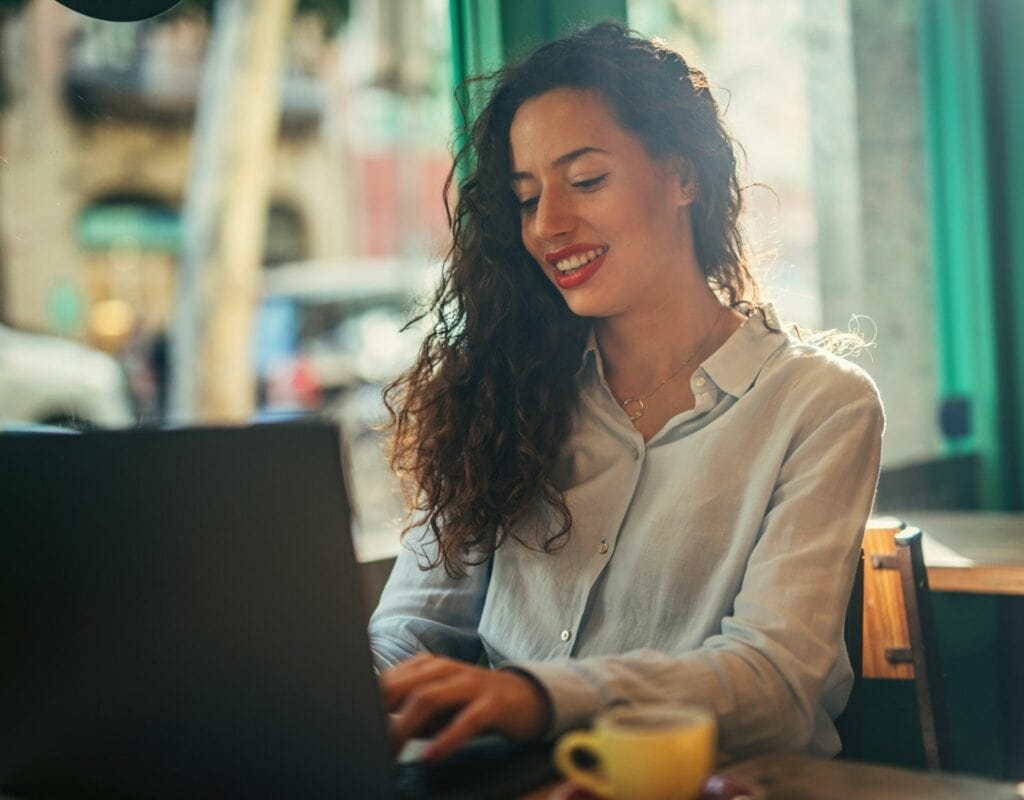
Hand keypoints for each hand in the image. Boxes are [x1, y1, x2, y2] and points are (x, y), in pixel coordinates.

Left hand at [379, 653, 549, 760]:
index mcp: (429, 666)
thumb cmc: (472, 704)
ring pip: (430, 698)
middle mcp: (447, 669)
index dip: (370, 702)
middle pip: (404, 686)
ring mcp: (471, 683)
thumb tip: (376, 729)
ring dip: (406, 728)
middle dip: (382, 715)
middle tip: (369, 745)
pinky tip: (431, 757)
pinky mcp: (493, 702)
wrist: (527, 698)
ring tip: (393, 753)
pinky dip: (445, 739)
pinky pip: (466, 720)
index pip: (390, 680)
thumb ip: (408, 713)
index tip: (355, 725)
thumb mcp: (438, 707)